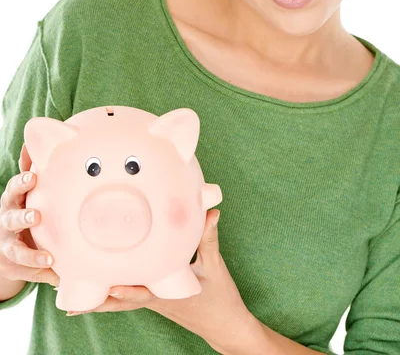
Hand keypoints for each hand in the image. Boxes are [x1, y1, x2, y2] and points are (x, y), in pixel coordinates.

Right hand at [0, 143, 59, 287]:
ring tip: (49, 259)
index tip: (33, 176)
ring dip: (30, 254)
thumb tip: (36, 142)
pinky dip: (40, 273)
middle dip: (22, 217)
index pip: (14, 188)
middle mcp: (5, 220)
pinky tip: (56, 275)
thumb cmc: (25, 208)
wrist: (3, 243)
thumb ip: (32, 171)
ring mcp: (6, 244)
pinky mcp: (11, 265)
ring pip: (14, 250)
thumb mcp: (27, 191)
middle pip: (10, 218)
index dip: (22, 182)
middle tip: (36, 216)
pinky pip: (25, 270)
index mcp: (12, 200)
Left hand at [66, 210, 254, 351]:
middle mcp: (155, 299)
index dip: (124, 291)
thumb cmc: (221, 298)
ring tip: (70, 299)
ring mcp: (153, 302)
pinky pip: (129, 297)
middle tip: (66, 297)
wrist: (226, 326)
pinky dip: (112, 295)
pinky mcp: (155, 301)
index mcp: (168, 292)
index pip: (141, 293)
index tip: (107, 287)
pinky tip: (100, 291)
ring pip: (120, 301)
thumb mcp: (215, 265)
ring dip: (98, 297)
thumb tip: (211, 212)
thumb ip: (208, 237)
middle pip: (119, 300)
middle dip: (93, 298)